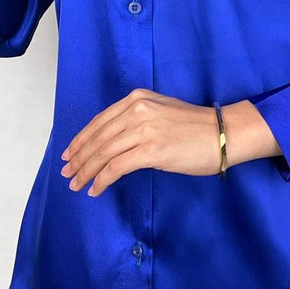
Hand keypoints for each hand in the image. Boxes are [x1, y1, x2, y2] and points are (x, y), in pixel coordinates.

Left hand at [59, 88, 282, 196]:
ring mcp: (143, 130)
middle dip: (79, 158)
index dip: (81, 139)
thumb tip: (116, 141)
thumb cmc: (196, 126)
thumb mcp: (162, 111)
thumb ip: (137, 119)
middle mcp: (136, 110)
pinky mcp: (150, 150)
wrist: (222, 134)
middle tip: (67, 172)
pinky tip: (96, 189)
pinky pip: (116, 168)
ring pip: (103, 154)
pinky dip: (102, 180)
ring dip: (86, 171)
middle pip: (97, 138)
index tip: (69, 153)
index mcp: (137, 99)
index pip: (99, 121)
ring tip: (76, 184)